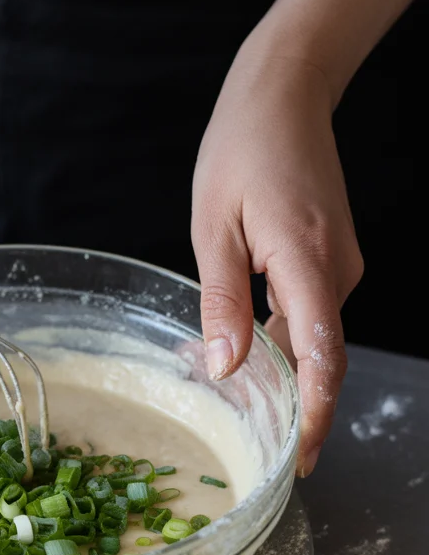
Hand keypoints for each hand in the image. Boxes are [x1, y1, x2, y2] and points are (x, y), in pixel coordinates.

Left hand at [191, 41, 363, 475]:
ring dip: (282, 369)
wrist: (285, 95)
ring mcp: (341, 263)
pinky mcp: (333, 257)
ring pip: (313, 334)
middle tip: (259, 448)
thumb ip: (221, 300)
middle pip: (319, 354)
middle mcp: (337, 268)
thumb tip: (225, 367)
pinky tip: (250, 349)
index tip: (303, 459)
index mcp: (306, 260)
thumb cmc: (240, 150)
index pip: (322, 355)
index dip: (316, 414)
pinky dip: (285, 337)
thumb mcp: (212, 227)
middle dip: (296, 405)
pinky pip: (311, 311)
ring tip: (241, 402)